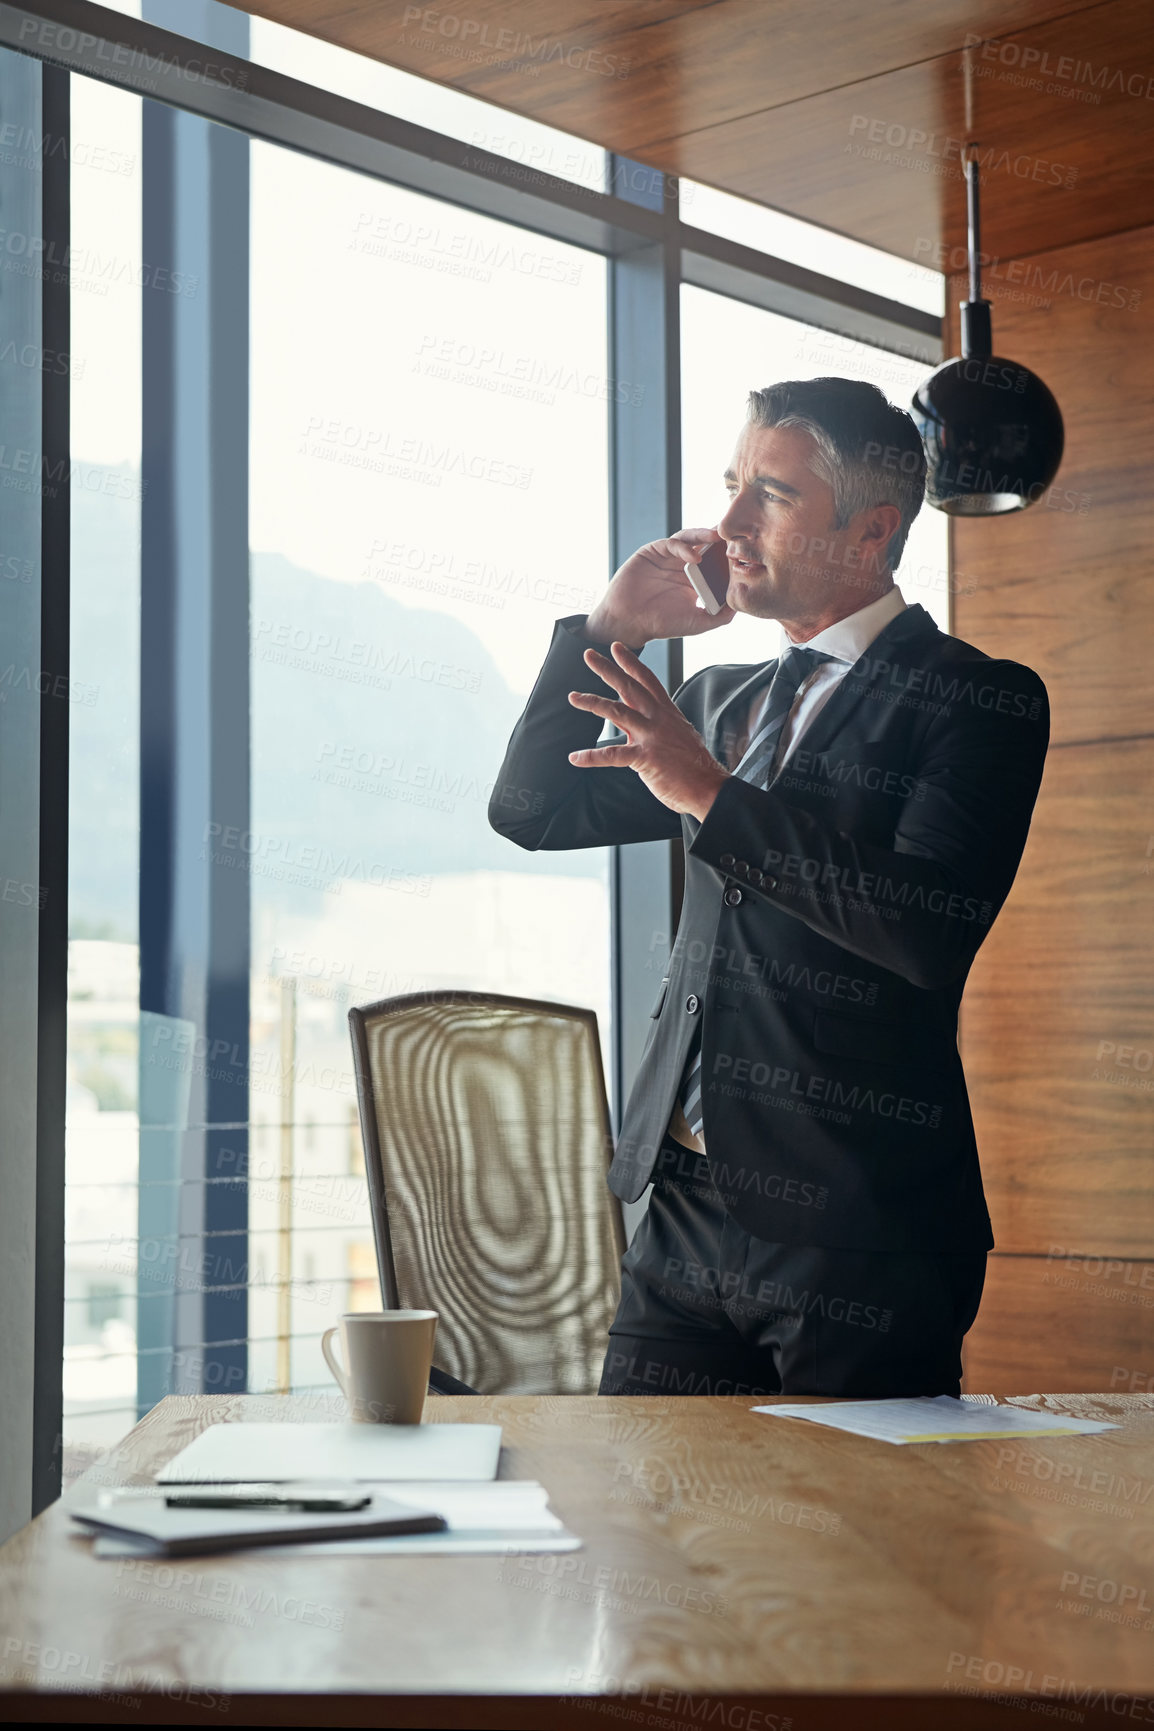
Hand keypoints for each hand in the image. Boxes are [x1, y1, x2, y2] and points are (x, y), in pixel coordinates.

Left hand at [568, 642, 729, 819]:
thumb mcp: (676, 735)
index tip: (616, 647)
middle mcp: (659, 719)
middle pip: (629, 687)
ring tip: (573, 697)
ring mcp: (652, 737)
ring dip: (593, 702)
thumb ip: (652, 725)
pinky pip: (612, 755)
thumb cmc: (693, 764)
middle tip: (588, 655)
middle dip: (608, 669)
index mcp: (667, 712)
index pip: (647, 680)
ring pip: (617, 712)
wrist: (707, 786)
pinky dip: (591, 756)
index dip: (631, 663)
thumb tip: (631, 724)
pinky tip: (575, 757)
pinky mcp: (645, 758)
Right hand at [584, 528, 734, 647]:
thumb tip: (740, 605)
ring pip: (690, 538)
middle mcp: (683, 564)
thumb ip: (720, 616)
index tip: (745, 554)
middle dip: (720, 539)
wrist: (629, 622)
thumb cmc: (661, 624)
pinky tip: (695, 557)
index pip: (717, 561)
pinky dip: (684, 547)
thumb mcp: (697, 622)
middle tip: (736, 534)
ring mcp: (668, 556)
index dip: (729, 556)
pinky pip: (672, 543)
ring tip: (718, 537)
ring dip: (704, 535)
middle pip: (706, 545)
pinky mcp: (653, 551)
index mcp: (695, 579)